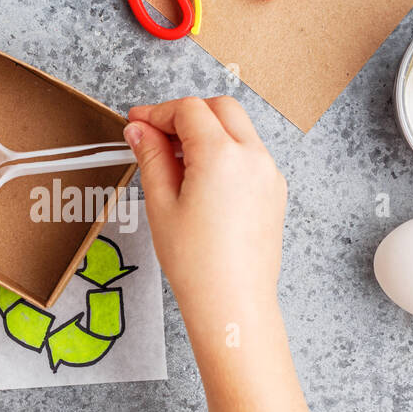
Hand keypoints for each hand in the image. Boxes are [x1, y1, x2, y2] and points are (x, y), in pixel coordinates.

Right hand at [125, 97, 285, 329]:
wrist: (232, 303)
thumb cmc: (197, 264)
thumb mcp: (161, 204)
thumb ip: (151, 157)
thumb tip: (140, 131)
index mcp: (221, 155)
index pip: (188, 110)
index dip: (157, 112)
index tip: (137, 122)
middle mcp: (252, 156)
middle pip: (219, 108)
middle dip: (186, 114)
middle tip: (156, 136)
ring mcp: (269, 173)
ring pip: (238, 129)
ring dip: (208, 132)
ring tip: (175, 162)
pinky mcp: (275, 191)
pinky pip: (250, 154)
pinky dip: (226, 152)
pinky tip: (201, 179)